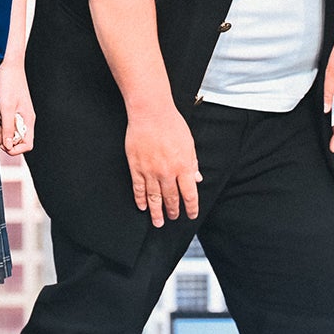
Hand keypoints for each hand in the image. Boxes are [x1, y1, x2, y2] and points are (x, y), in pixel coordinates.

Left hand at [0, 61, 34, 155]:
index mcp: (28, 119)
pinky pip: (6, 121)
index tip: (3, 145)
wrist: (8, 64)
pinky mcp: (11, 108)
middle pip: (17, 139)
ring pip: (10, 131)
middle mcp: (25, 118)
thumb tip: (8, 146)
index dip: (15, 149)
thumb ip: (8, 127)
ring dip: (1, 129)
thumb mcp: (6, 107)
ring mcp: (18, 113)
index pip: (27, 144)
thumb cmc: (10, 82)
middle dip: (5, 139)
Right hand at [123, 106, 200, 226]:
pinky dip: (140, 199)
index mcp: (184, 166)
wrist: (150, 112)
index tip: (191, 214)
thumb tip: (197, 178)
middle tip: (172, 218)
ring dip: (156, 212)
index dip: (191, 207)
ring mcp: (150, 170)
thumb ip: (192, 162)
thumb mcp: (189, 143)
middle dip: (173, 211)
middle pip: (171, 198)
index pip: (189, 194)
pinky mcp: (136, 166)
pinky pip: (138, 188)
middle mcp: (168, 172)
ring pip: (154, 197)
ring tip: (158, 222)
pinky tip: (142, 206)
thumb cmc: (171, 123)